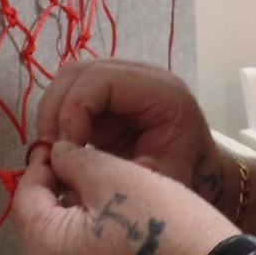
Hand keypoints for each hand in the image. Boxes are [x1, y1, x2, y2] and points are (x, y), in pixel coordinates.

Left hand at [12, 141, 237, 254]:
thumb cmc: (160, 227)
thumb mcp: (115, 177)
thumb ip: (74, 161)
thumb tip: (54, 155)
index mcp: (42, 250)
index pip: (25, 196)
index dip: (44, 165)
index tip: (67, 144)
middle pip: (42, 222)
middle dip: (63, 190)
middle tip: (95, 165)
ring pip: (63, 243)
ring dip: (80, 215)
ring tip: (115, 191)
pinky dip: (94, 241)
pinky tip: (125, 224)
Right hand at [36, 59, 225, 198]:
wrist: (206, 178)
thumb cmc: (190, 182)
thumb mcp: (157, 183)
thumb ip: (112, 170)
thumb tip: (62, 159)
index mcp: (162, 92)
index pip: (100, 80)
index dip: (72, 111)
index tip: (63, 152)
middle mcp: (143, 76)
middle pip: (79, 72)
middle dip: (56, 110)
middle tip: (48, 151)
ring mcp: (125, 82)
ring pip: (70, 79)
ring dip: (53, 113)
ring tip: (51, 151)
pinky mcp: (111, 96)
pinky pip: (74, 95)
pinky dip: (60, 119)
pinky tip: (61, 148)